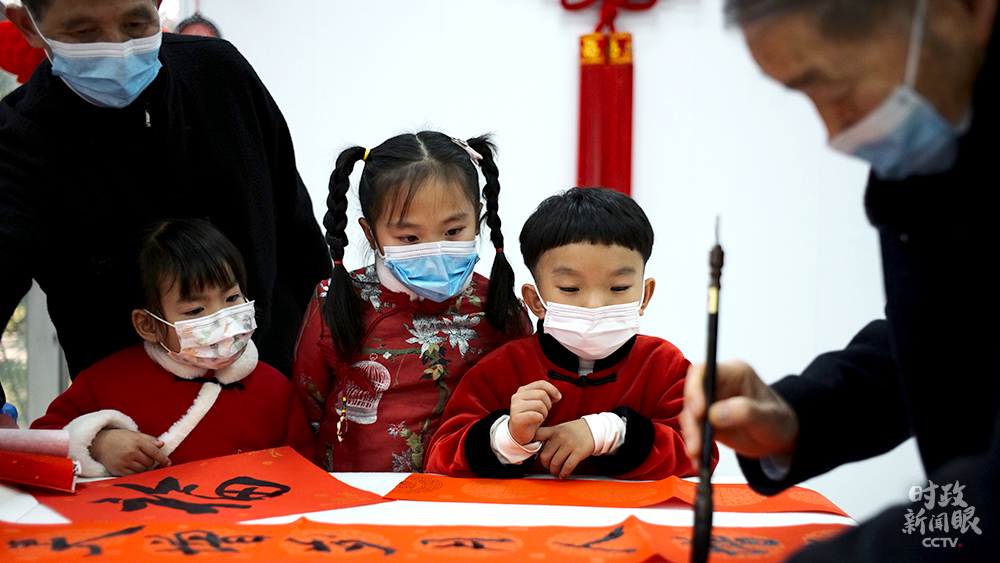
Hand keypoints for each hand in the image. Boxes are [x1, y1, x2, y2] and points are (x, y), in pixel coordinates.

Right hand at [89, 429, 170, 475]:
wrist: (100, 443)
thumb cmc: (120, 438)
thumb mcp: (135, 435)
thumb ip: (149, 440)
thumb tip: (162, 445)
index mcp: (137, 441)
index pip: (155, 452)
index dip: (163, 458)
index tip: (168, 463)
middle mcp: (131, 452)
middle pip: (149, 462)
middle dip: (150, 461)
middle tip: (144, 456)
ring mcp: (125, 462)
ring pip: (143, 469)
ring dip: (144, 466)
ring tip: (137, 460)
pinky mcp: (119, 470)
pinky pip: (134, 474)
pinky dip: (136, 471)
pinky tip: (132, 466)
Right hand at [508, 380, 561, 444]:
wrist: (519, 433)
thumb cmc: (531, 418)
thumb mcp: (538, 403)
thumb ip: (546, 395)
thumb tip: (557, 395)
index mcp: (523, 390)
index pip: (541, 383)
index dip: (553, 390)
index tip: (558, 398)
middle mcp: (517, 396)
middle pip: (542, 394)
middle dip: (548, 404)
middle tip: (544, 412)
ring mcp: (515, 407)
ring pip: (540, 404)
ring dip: (544, 413)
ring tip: (540, 417)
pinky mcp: (516, 418)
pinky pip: (535, 415)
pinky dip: (540, 418)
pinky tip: (537, 421)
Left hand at [534, 419, 594, 478]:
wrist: (594, 429)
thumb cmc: (576, 431)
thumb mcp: (561, 429)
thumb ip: (550, 436)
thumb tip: (538, 447)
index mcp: (554, 430)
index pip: (537, 435)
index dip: (530, 444)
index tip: (530, 452)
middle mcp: (560, 437)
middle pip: (544, 456)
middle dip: (545, 465)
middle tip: (548, 467)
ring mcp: (569, 445)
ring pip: (554, 463)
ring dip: (554, 471)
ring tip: (556, 472)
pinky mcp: (578, 453)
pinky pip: (567, 467)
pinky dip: (563, 474)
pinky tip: (563, 475)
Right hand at [680, 360, 798, 469]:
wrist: (780, 438)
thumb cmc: (779, 421)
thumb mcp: (770, 417)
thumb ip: (745, 412)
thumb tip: (714, 414)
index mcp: (734, 373)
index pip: (703, 372)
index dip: (695, 388)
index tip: (698, 412)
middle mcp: (718, 386)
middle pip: (692, 396)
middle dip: (691, 420)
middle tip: (696, 443)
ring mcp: (711, 403)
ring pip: (690, 415)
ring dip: (691, 436)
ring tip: (698, 455)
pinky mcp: (707, 421)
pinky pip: (694, 431)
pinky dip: (695, 446)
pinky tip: (699, 460)